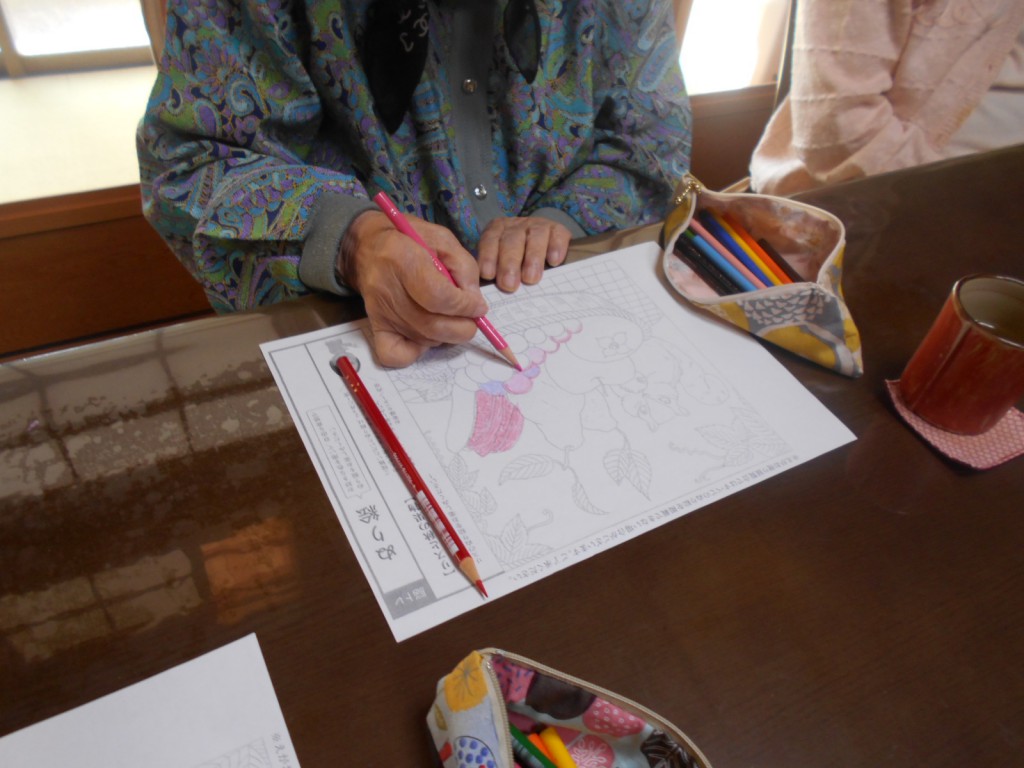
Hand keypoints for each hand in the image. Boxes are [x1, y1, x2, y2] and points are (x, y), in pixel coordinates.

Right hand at [339, 211, 488, 367]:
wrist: (368, 246)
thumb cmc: (409, 239)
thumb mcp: (443, 240)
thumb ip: (464, 268)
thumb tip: (474, 303)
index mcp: (403, 259)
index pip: (438, 297)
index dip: (465, 307)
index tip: (478, 306)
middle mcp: (387, 289)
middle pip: (432, 325)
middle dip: (463, 327)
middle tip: (471, 318)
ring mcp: (379, 311)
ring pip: (422, 340)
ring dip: (446, 335)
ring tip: (448, 317)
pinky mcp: (374, 326)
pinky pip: (394, 355)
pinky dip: (417, 352)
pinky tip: (427, 334)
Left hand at [477, 216, 569, 291]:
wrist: (546, 250)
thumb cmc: (516, 265)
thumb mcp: (500, 267)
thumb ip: (494, 277)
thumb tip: (484, 300)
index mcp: (497, 232)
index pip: (489, 240)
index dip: (488, 257)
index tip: (488, 275)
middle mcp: (516, 227)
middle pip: (511, 241)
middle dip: (509, 263)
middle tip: (509, 285)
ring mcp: (537, 226)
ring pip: (534, 237)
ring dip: (532, 258)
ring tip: (531, 279)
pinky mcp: (557, 229)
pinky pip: (557, 234)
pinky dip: (556, 247)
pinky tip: (554, 261)